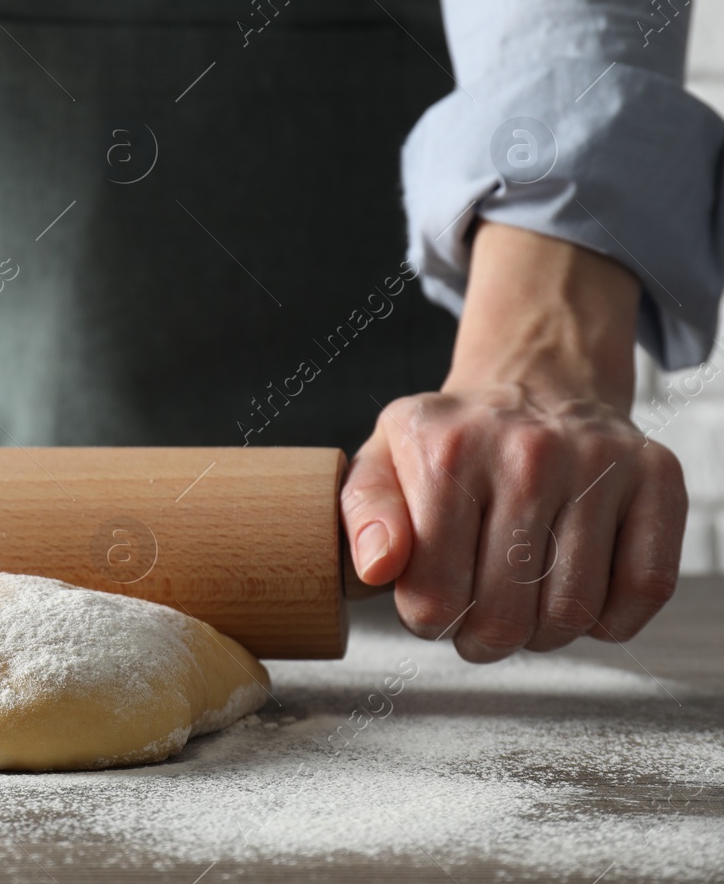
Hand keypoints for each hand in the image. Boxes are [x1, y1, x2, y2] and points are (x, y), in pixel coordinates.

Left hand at [340, 223, 686, 661]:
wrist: (529, 383)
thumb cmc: (448, 441)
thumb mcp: (381, 461)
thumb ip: (364, 517)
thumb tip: (378, 569)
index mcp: (448, 450)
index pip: (435, 592)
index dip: (428, 620)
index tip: (431, 606)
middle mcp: (528, 452)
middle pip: (506, 614)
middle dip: (483, 639)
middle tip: (478, 622)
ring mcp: (600, 462)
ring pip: (574, 611)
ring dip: (544, 633)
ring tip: (523, 605)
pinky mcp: (658, 476)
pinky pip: (645, 588)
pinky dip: (610, 617)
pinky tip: (576, 592)